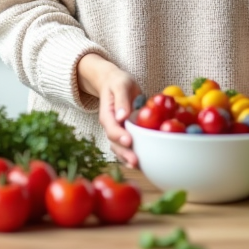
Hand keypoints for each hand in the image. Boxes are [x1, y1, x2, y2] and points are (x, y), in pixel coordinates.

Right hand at [77, 53, 141, 167]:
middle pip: (114, 142)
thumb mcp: (121, 85)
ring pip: (119, 148)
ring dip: (127, 158)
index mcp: (107, 114)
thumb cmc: (118, 82)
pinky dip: (131, 155)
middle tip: (135, 161)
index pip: (111, 127)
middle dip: (124, 153)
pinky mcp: (124, 133)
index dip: (119, 135)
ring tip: (138, 166)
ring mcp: (116, 131)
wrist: (114, 82)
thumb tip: (122, 116)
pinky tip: (141, 164)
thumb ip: (122, 100)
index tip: (128, 140)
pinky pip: (125, 146)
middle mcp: (110, 125)